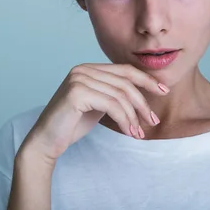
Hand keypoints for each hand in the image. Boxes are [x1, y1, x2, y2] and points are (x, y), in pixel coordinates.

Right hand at [19, 63, 169, 162]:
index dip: (146, 80)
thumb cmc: (71, 125)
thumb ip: (113, 94)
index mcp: (88, 68)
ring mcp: (78, 79)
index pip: (124, 69)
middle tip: (153, 121)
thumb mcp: (98, 105)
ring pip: (120, 95)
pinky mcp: (77, 93)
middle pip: (125, 82)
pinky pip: (111, 105)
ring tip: (138, 133)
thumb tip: (143, 94)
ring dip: (134, 116)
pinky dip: (124, 120)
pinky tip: (129, 131)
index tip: (163, 91)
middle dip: (143, 102)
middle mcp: (82, 69)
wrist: (46, 140)